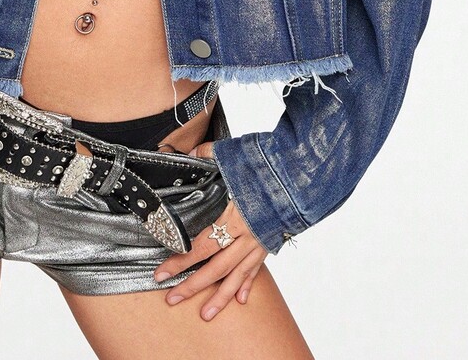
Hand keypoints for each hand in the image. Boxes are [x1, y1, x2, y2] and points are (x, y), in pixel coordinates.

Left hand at [153, 141, 268, 320]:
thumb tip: (191, 152)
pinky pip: (256, 268)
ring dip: (220, 297)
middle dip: (193, 285)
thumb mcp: (237, 155)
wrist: (304, 173)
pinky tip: (239, 299)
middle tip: (173, 298)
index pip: (203, 245)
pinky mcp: (270, 242)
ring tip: (205, 314)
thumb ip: (210, 154)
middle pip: (217, 267)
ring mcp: (260, 242)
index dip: (181, 260)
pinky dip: (247, 284)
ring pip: (237, 275)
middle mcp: (248, 235)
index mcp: (237, 216)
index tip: (163, 272)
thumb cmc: (271, 164)